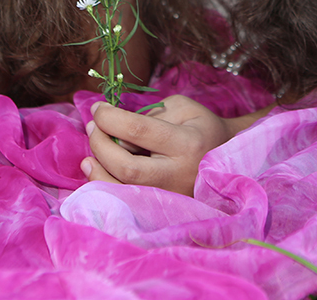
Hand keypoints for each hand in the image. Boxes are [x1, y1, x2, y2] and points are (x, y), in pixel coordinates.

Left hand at [81, 96, 232, 195]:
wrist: (226, 160)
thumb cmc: (200, 127)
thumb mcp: (181, 108)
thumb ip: (148, 114)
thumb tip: (112, 125)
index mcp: (187, 144)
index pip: (138, 130)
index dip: (110, 117)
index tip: (97, 108)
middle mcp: (178, 175)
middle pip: (126, 167)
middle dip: (100, 144)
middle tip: (93, 127)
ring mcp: (170, 197)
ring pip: (121, 191)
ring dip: (97, 170)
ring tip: (90, 153)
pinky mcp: (161, 208)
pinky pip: (123, 200)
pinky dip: (103, 184)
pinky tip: (96, 169)